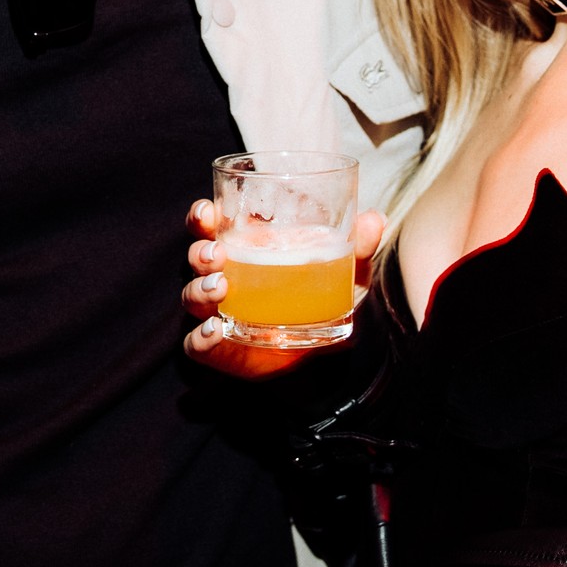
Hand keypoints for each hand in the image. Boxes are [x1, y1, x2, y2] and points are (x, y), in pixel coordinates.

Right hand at [182, 200, 383, 376]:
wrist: (324, 354)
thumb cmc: (323, 298)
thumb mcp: (345, 272)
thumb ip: (358, 248)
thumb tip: (374, 219)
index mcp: (245, 248)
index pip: (210, 225)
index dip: (202, 216)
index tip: (209, 212)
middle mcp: (225, 277)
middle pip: (197, 258)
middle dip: (201, 253)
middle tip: (217, 255)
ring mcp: (220, 313)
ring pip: (192, 296)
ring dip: (200, 289)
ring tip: (220, 287)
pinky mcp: (222, 349)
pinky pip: (196, 344)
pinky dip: (201, 338)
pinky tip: (215, 330)